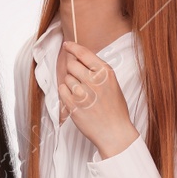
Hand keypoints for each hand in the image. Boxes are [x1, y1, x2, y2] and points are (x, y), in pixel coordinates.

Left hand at [57, 42, 139, 157]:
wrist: (114, 132)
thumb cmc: (114, 108)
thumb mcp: (112, 84)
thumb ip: (98, 70)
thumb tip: (79, 56)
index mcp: (106, 74)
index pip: (84, 53)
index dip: (72, 47)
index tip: (67, 45)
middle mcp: (95, 81)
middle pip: (72, 64)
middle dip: (72, 68)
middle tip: (79, 77)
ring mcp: (83, 94)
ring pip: (66, 77)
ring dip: (70, 83)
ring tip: (82, 93)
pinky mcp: (73, 105)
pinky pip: (62, 89)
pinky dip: (65, 92)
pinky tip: (75, 98)